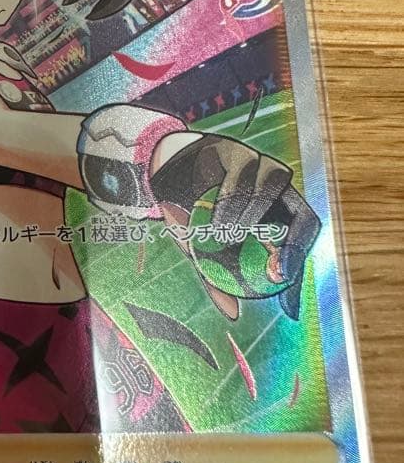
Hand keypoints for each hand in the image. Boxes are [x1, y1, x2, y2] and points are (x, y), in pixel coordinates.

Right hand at [150, 134, 320, 306]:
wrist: (158, 172)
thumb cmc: (190, 210)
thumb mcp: (203, 249)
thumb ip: (218, 276)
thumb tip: (231, 313)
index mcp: (276, 211)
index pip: (303, 236)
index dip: (299, 262)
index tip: (284, 289)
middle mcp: (275, 190)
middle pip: (305, 214)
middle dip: (294, 245)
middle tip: (273, 271)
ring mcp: (257, 166)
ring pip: (273, 189)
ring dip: (254, 219)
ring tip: (229, 237)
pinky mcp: (235, 150)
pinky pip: (243, 174)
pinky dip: (232, 201)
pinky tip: (217, 220)